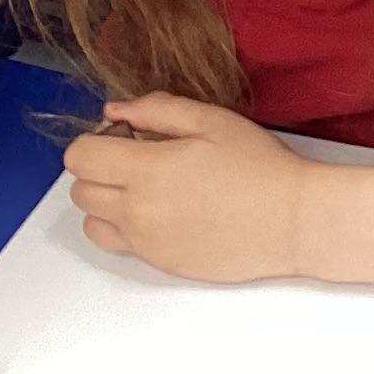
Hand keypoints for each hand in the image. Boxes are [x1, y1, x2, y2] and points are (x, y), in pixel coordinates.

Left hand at [64, 95, 310, 282]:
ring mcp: (147, 243)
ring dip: (106, 204)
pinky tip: (166, 214)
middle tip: (136, 161)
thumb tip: (115, 110)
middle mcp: (138, 211)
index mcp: (147, 170)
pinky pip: (123, 246)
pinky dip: (130, 229)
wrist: (294, 222)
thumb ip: (156, 109)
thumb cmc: (261, 169)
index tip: (123, 137)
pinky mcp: (162, 265)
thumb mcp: (210, 120)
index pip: (79, 157)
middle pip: (79, 192)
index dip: (95, 142)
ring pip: (92, 224)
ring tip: (144, 192)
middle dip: (98, 171)